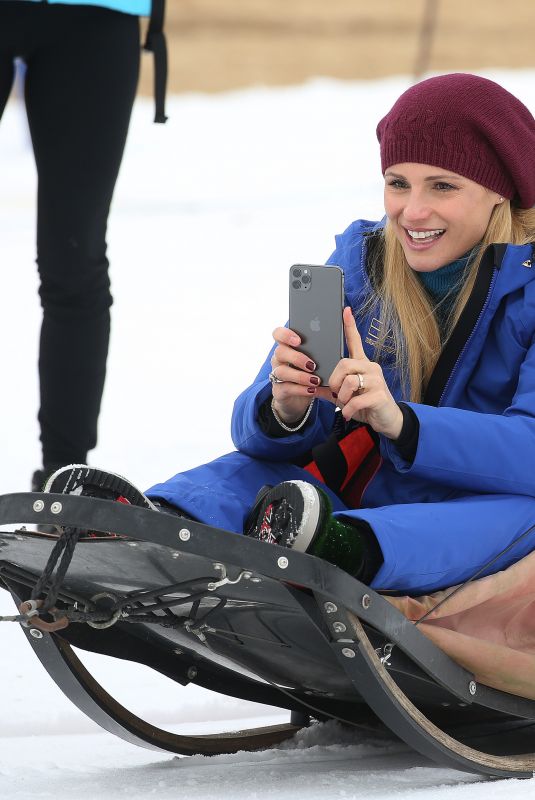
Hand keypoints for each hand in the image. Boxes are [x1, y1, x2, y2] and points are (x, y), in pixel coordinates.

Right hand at [269, 327, 333, 423]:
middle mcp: (279, 359)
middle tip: (312, 365)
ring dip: (300, 375)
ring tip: (316, 380)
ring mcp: (277, 375)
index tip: (299, 340)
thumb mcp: (316, 360)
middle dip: (297, 357)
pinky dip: (300, 389)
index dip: (285, 335)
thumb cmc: (311, 374)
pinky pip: (286, 388)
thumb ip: (321, 348)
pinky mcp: (279, 390)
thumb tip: (341, 334)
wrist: (300, 399)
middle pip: (280, 352)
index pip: (278, 334)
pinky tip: (312, 389)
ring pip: (282, 371)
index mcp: (288, 347)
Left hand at [328, 308, 402, 438]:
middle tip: (336, 393)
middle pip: (344, 364)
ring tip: (345, 404)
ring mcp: (377, 381)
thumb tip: (312, 385)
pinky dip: (348, 409)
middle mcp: (371, 368)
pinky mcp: (380, 395)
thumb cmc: (367, 406)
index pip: (355, 342)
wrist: (387, 421)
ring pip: (349, 381)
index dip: (349, 326)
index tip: (345, 310)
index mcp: (362, 365)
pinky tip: (348, 413)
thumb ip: (331, 390)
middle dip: (334, 380)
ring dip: (341, 397)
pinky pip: (356, 400)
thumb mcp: (346, 397)